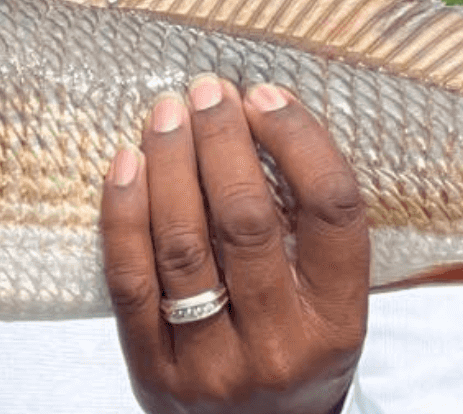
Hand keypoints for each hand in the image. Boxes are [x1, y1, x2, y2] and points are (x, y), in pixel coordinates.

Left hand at [100, 75, 371, 413]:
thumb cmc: (297, 357)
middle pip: (248, 220)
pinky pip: (130, 279)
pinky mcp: (153, 372)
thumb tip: (263, 118)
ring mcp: (212, 365)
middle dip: (223, 141)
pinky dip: (124, 214)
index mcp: (339, 324)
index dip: (299, 140)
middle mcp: (280, 347)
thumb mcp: (331, 308)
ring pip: (183, 243)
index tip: (267, 95)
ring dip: (171, 163)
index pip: (332, 211)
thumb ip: (310, 234)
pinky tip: (127, 165)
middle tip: (207, 91)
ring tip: (166, 113)